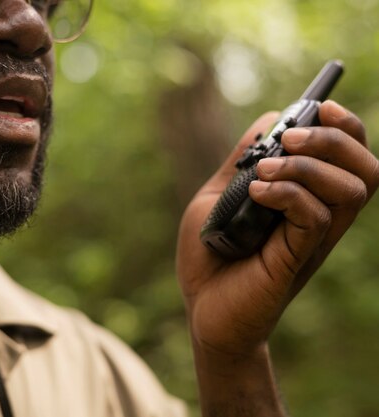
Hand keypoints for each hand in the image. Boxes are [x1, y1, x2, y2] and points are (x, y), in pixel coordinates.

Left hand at [177, 101, 378, 357]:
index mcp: (306, 199)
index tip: (321, 106)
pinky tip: (257, 192)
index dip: (346, 127)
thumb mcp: (218, 196)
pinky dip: (288, 193)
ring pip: (351, 190)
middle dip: (335, 139)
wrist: (200, 307)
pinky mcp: (295, 259)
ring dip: (308, 166)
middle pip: (366, 168)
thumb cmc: (208, 254)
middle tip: (290, 138)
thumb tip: (270, 119)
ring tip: (265, 169)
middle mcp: (319, 218)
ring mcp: (311, 239)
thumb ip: (243, 161)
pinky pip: (315, 216)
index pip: (351, 157)